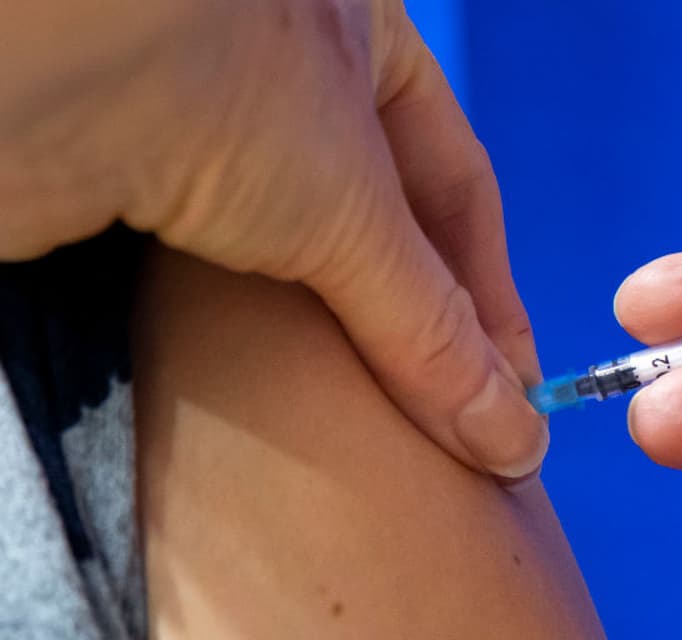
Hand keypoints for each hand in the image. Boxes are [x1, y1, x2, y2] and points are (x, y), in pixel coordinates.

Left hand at [0, 0, 544, 478]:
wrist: (25, 79)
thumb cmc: (207, 81)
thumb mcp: (353, 210)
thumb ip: (432, 328)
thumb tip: (512, 436)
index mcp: (359, 39)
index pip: (455, 184)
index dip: (491, 295)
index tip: (513, 392)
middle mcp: (288, 83)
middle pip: (382, 229)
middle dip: (425, 327)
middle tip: (461, 423)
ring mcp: (207, 138)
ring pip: (301, 263)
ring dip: (347, 348)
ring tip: (392, 433)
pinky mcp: (133, 197)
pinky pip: (224, 290)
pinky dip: (267, 352)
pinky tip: (300, 409)